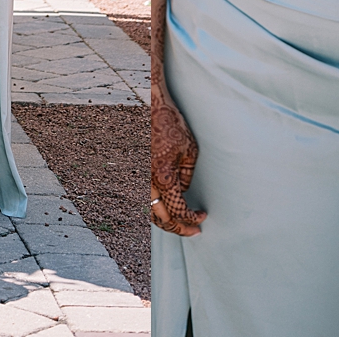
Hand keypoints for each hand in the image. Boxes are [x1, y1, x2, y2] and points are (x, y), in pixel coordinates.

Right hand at [149, 89, 204, 235]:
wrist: (149, 106)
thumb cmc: (171, 124)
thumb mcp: (189, 149)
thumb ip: (187, 175)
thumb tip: (183, 190)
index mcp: (163, 177)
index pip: (178, 210)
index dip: (191, 219)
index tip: (202, 217)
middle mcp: (147, 181)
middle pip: (161, 218)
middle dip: (178, 228)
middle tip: (193, 231)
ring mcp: (139, 177)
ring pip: (148, 211)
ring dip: (164, 222)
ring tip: (179, 225)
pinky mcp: (136, 172)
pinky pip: (143, 198)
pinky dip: (154, 209)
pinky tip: (164, 209)